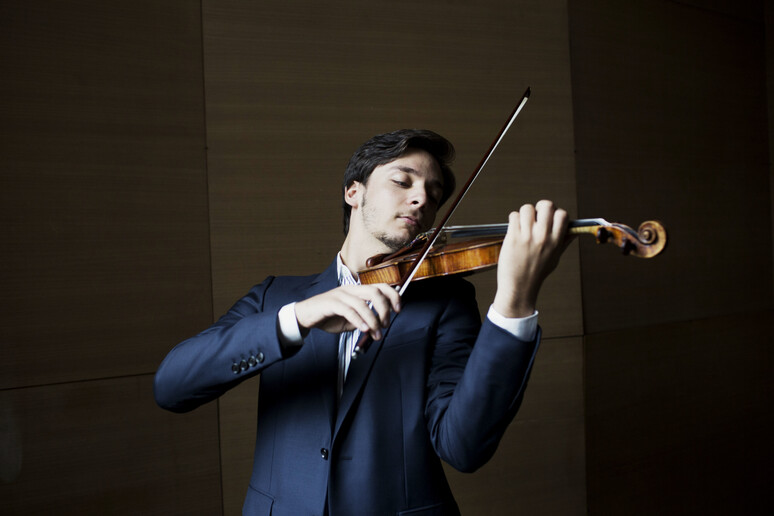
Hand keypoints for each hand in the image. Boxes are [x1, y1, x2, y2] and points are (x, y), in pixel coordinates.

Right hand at [294, 283, 400, 340]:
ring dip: (372, 320)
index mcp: (357, 290)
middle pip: (374, 291)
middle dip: (384, 309)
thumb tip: (379, 327)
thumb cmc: (329, 317)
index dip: (393, 296)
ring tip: (375, 333)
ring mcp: (340, 295)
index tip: (398, 310)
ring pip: (362, 303)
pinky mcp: (331, 303)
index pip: (380, 286)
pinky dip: (359, 320)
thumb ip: (365, 320)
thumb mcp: (351, 320)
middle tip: (385, 325)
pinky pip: (348, 310)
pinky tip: (363, 329)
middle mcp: (351, 289)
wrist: (306, 316)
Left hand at [493, 200, 570, 317]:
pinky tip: (515, 229)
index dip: (555, 213)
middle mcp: (543, 237)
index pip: (562, 214)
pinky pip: (513, 216)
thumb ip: (564, 241)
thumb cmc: (537, 273)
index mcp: (556, 241)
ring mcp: (527, 236)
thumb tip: (575, 230)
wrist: (519, 287)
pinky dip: (514, 219)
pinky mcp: (513, 237)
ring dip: (524, 213)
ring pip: (527, 208)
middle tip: (536, 216)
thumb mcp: (555, 258)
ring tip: (523, 224)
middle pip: (546, 205)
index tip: (549, 219)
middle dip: (540, 207)